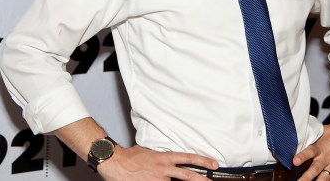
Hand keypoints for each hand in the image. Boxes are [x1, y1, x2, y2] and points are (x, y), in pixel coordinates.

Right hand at [98, 144, 218, 180]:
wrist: (115, 162)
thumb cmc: (131, 156)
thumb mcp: (150, 152)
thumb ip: (162, 157)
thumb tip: (171, 161)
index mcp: (164, 158)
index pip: (188, 158)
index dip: (203, 161)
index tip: (214, 164)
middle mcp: (163, 169)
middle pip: (187, 175)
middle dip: (202, 180)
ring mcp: (157, 179)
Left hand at [293, 93, 329, 180]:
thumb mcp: (319, 132)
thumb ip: (308, 140)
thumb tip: (295, 140)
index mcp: (320, 147)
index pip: (310, 152)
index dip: (302, 157)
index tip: (295, 161)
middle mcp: (327, 157)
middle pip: (315, 169)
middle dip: (306, 178)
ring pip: (324, 178)